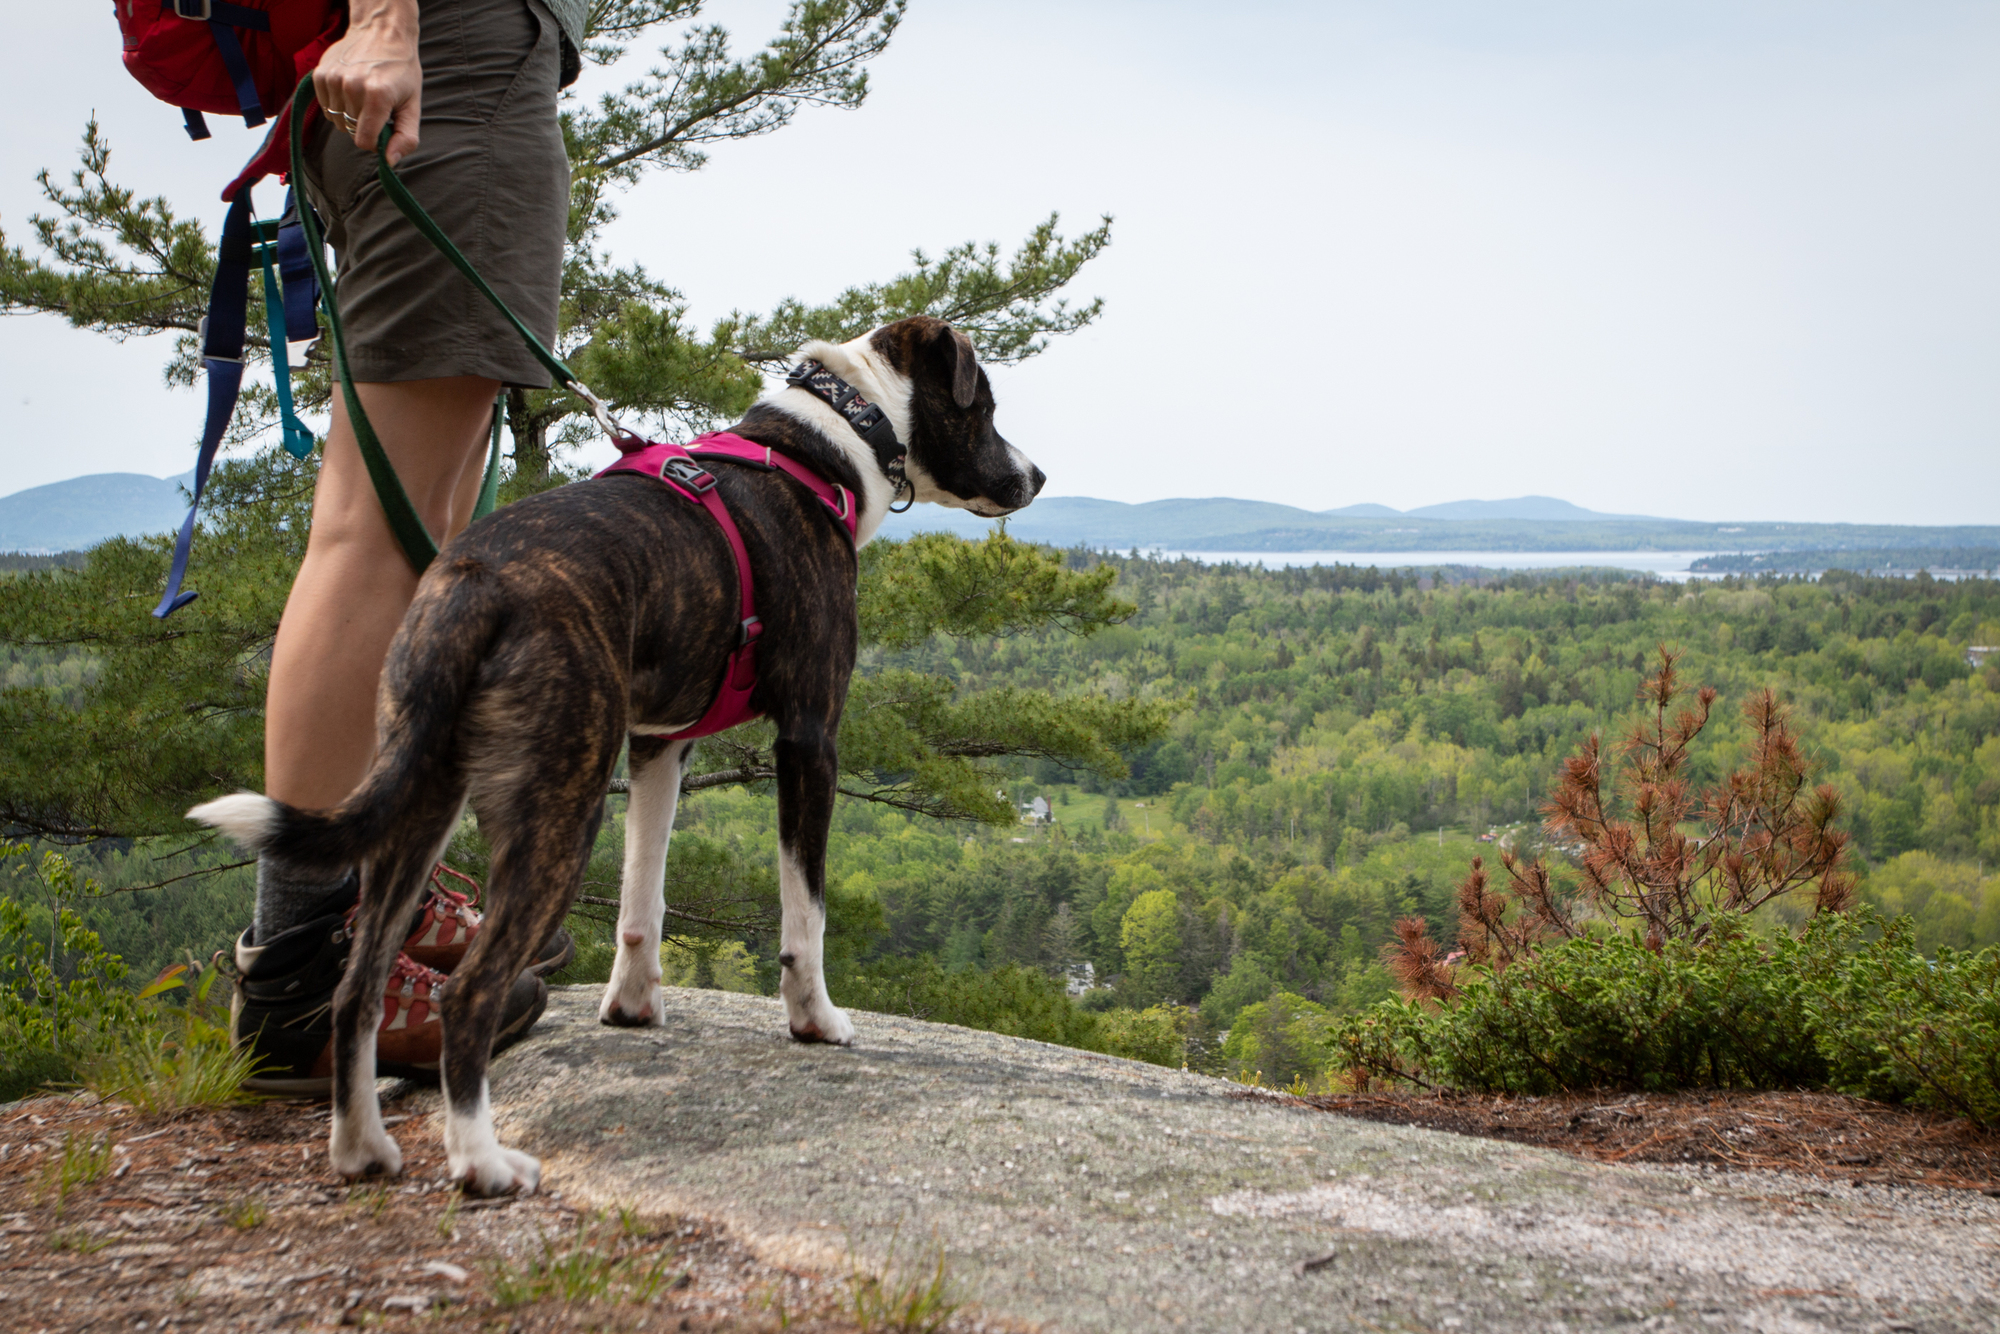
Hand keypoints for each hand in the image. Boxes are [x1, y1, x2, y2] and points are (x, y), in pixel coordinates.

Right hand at [313, 0, 421, 164]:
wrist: (382, 31)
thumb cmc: (402, 71)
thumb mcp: (413, 105)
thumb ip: (406, 137)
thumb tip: (390, 162)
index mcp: (377, 96)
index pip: (364, 142)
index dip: (375, 142)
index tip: (384, 127)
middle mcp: (351, 87)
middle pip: (350, 132)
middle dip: (364, 126)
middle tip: (376, 105)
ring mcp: (332, 79)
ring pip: (336, 121)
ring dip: (349, 116)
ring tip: (363, 95)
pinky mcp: (319, 75)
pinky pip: (325, 108)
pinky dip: (337, 105)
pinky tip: (349, 89)